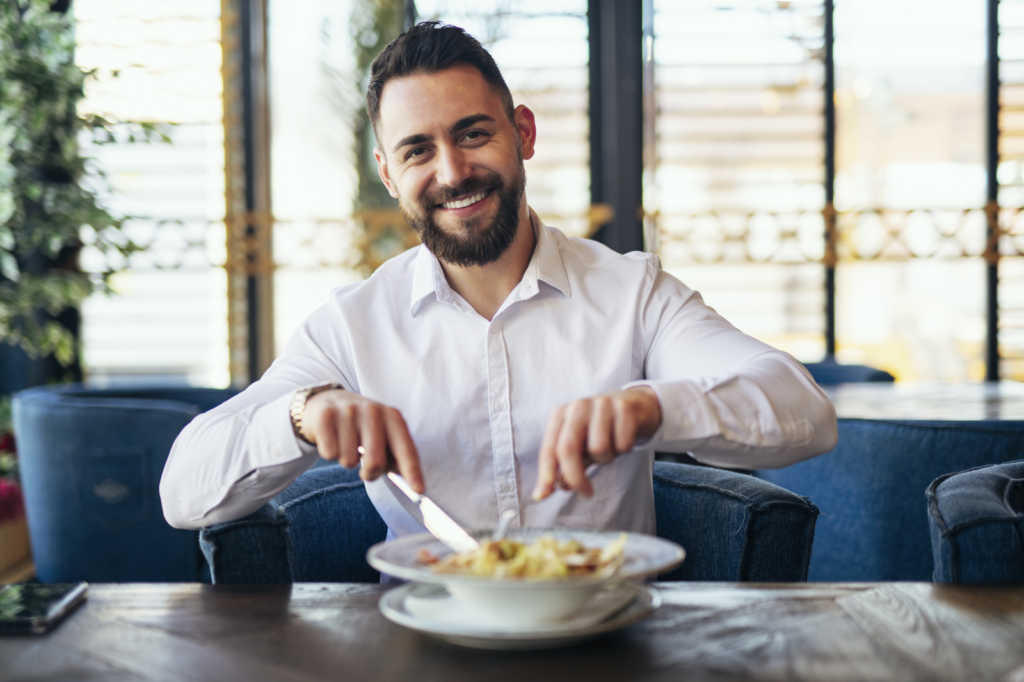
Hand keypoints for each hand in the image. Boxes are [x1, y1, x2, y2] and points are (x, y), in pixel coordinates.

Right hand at [301, 389, 423, 492]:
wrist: (326, 401)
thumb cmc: (361, 426)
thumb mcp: (383, 434)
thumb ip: (396, 457)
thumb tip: (413, 485)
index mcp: (392, 416)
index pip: (406, 448)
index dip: (412, 471)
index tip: (419, 491)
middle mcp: (373, 410)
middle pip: (376, 461)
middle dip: (371, 473)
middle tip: (365, 469)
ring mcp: (348, 411)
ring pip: (349, 460)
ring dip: (347, 460)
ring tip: (346, 445)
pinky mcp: (325, 416)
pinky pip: (330, 454)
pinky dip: (330, 453)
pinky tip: (332, 439)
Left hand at [532, 386, 661, 499]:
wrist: (636, 405)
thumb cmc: (602, 430)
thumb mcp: (580, 446)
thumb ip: (565, 466)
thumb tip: (550, 490)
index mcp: (561, 414)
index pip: (549, 448)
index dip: (546, 474)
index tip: (543, 496)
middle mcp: (578, 406)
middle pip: (568, 448)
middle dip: (575, 477)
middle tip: (586, 493)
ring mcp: (601, 404)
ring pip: (598, 448)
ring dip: (606, 458)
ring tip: (610, 449)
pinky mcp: (624, 407)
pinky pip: (622, 443)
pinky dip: (624, 449)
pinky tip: (624, 439)